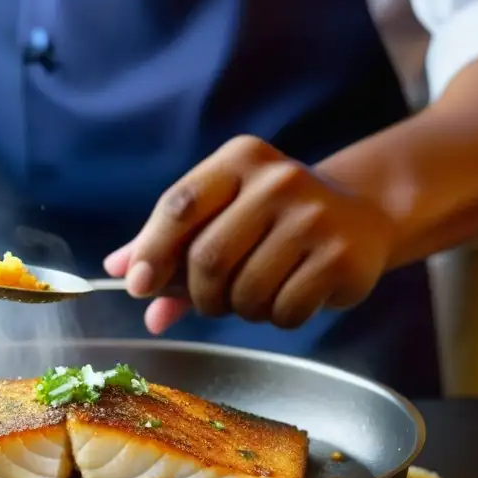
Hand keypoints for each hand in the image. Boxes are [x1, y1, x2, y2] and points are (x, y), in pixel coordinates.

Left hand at [104, 135, 395, 333]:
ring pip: (245, 291)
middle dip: (200, 294)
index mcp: (240, 160)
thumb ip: (167, 241)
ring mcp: (314, 217)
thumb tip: (116, 270)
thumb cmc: (272, 220)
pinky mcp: (339, 257)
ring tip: (256, 294)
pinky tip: (290, 296)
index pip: (180, 205)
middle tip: (210, 301)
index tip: (139, 287)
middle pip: (209, 258)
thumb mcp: (222, 215)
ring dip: (240, 309)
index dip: (152, 251)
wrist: (361, 218)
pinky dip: (276, 317)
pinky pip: (283, 310)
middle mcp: (278, 180)